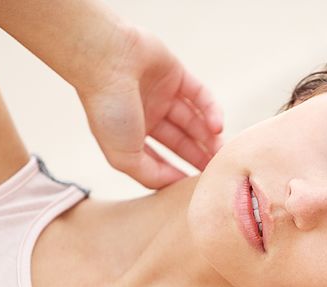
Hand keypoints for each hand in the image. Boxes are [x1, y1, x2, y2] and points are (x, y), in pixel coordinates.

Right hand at [77, 26, 222, 188]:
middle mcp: (147, 115)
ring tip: (222, 151)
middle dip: (199, 157)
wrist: (104, 59)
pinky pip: (200, 95)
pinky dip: (211, 110)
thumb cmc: (109, 111)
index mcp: (131, 135)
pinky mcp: (176, 74)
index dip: (177, 174)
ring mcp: (162, 94)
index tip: (196, 187)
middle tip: (218, 170)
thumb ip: (149, 175)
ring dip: (209, 137)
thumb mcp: (124, 156)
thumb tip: (175, 185)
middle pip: (181, 141)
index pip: (160, 160)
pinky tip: (217, 127)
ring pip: (194, 120)